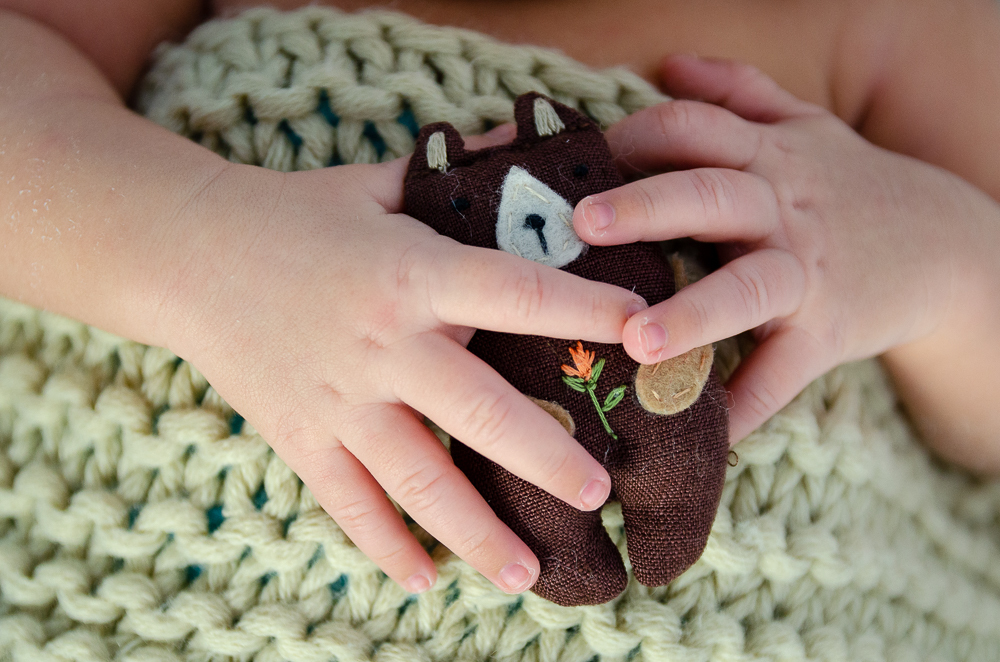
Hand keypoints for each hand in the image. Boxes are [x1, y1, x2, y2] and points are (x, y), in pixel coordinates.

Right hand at [162, 128, 646, 594]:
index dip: (584, 311)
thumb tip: (518, 140)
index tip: (642, 332)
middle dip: (546, 459)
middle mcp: (382, 344)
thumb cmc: (293, 214)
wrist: (185, 251)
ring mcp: (338, 399)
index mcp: (412, 272)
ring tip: (530, 576)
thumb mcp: (375, 184)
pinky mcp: (298, 436)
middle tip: (599, 495)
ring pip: (416, 480)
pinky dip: (386, 547)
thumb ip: (451, 173)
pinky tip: (425, 581)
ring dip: (476, 533)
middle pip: (478, 412)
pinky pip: (347, 503)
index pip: (517, 292)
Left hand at [573, 54, 996, 444]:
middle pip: (712, 197)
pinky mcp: (828, 335)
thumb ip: (739, 93)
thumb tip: (674, 64)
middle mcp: (782, 210)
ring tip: (637, 340)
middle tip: (584, 223)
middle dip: (648, 207)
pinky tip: (705, 434)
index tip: (575, 157)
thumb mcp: (805, 126)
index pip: (694, 129)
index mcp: (766, 157)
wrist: (946, 246)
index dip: (637, 136)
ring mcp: (808, 276)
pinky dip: (748, 406)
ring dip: (694, 314)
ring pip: (749, 289)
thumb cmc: (849, 186)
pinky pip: (784, 375)